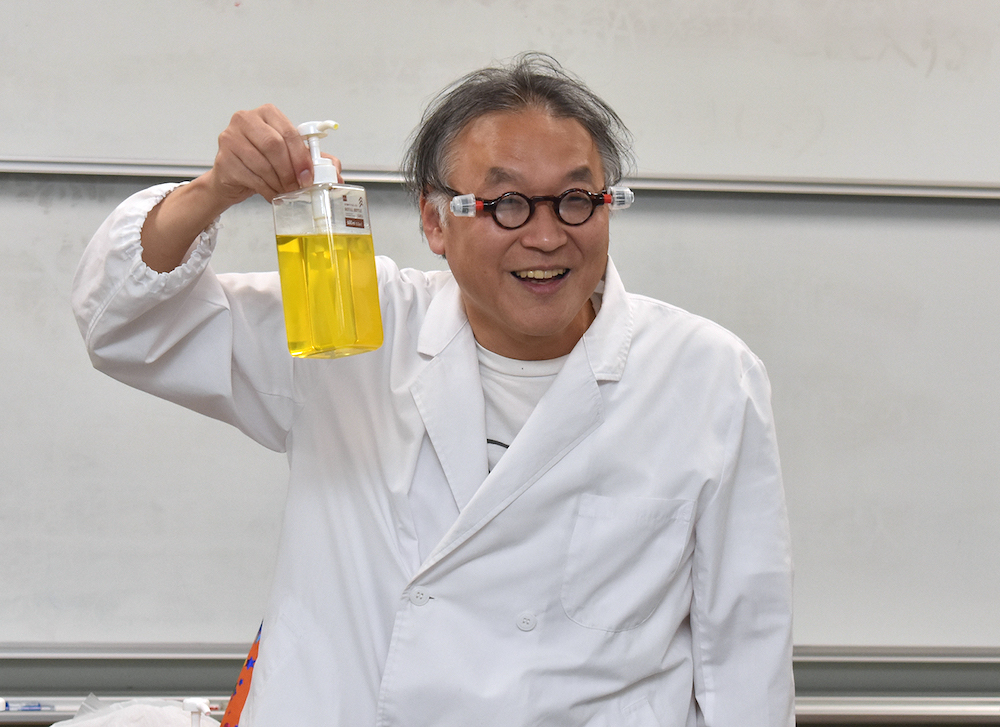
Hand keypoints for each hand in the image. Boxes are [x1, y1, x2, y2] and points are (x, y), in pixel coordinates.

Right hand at [204, 104, 342, 204]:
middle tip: (297, 187)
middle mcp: (246, 120)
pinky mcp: (223, 159)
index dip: (301, 157)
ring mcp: (230, 138)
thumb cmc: (264, 161)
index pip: (288, 132)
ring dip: (278, 182)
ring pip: (262, 164)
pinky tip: (271, 193)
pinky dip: (266, 190)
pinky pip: (251, 177)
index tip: (309, 176)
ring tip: (285, 192)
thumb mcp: (290, 156)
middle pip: (273, 146)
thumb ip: (313, 159)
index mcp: (267, 113)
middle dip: (290, 171)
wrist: (234, 176)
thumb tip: (335, 170)